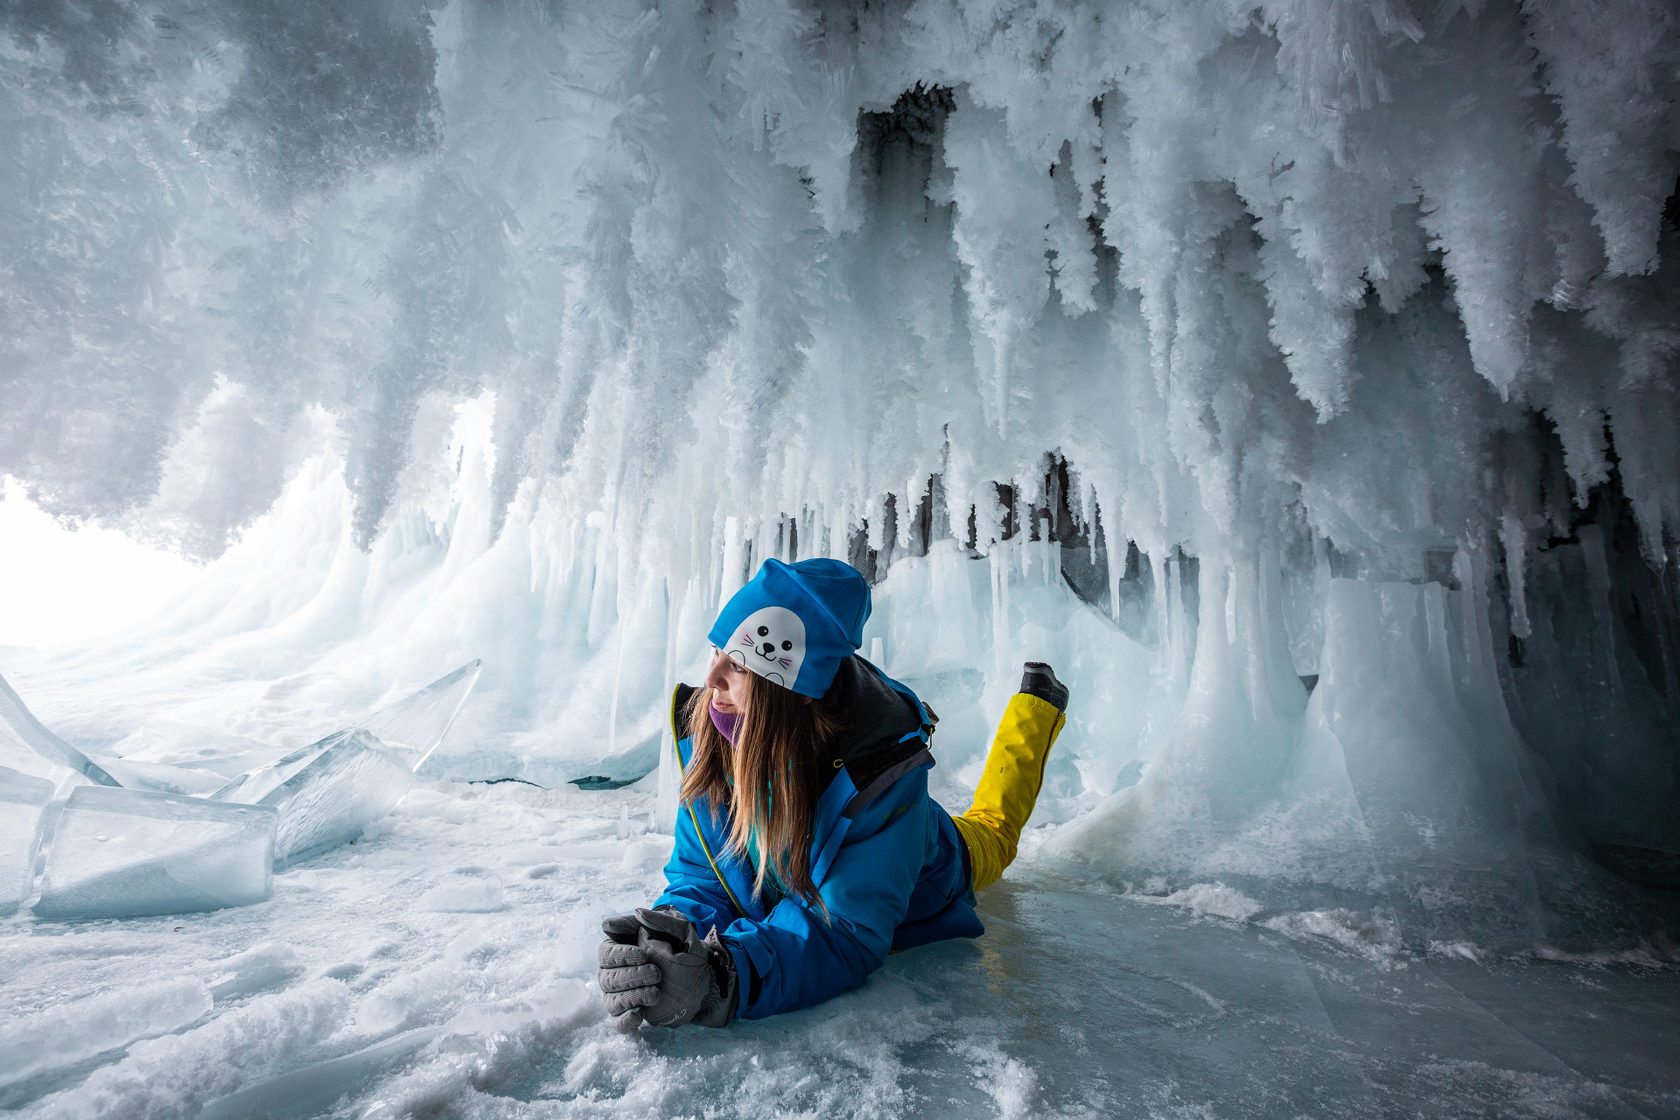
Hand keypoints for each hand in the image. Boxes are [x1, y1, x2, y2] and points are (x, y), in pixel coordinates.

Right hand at [597, 907, 736, 1028]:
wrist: (701, 975)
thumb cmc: (683, 947)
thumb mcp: (679, 930)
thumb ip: (661, 920)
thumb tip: (639, 913)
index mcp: (619, 950)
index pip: (606, 953)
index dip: (621, 955)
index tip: (642, 955)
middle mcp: (614, 973)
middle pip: (608, 978)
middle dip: (631, 977)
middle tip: (656, 974)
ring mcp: (620, 996)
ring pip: (612, 1001)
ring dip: (631, 998)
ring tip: (655, 994)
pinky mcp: (630, 1014)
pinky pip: (619, 1022)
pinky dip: (625, 1021)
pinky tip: (638, 1016)